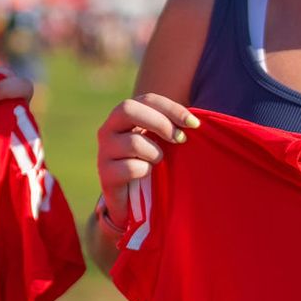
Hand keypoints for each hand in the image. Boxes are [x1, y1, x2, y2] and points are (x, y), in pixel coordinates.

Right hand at [95, 93, 197, 226]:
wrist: (130, 200)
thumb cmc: (149, 163)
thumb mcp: (159, 140)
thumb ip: (171, 127)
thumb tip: (196, 123)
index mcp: (124, 116)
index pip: (147, 100)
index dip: (172, 108)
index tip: (194, 124)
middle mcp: (109, 129)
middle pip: (128, 109)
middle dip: (160, 123)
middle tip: (180, 139)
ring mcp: (104, 151)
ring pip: (133, 142)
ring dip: (156, 153)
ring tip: (158, 162)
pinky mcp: (105, 174)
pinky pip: (131, 167)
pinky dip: (145, 172)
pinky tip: (146, 176)